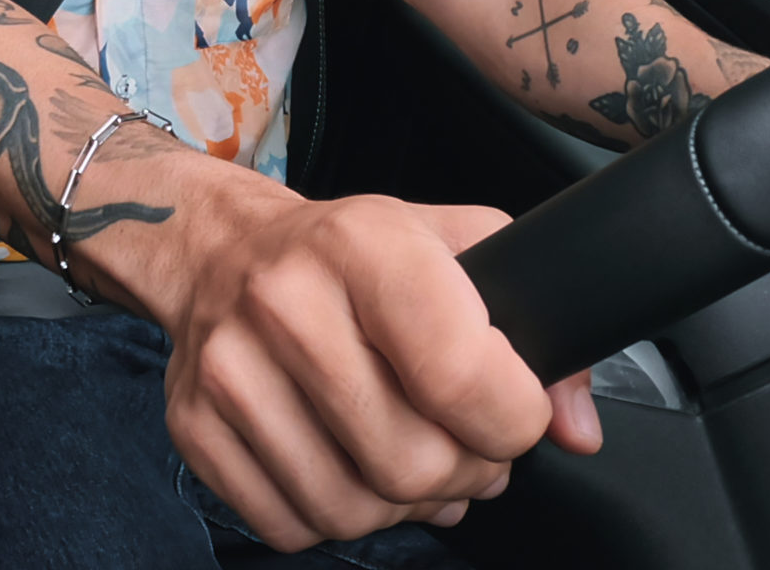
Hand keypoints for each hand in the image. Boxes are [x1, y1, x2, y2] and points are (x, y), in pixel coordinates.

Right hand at [161, 192, 599, 551]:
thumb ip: (536, 327)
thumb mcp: (455, 248)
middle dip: (461, 472)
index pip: (461, 378)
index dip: (513, 422)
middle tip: (458, 443)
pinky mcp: (192, 425)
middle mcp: (282, 302)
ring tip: (402, 456)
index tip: (510, 413)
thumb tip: (576, 429)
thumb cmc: (349, 257)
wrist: (221, 251)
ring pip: (351, 510)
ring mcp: (226, 369)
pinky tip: (341, 464)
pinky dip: (329, 514)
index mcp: (360, 244)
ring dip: (398, 504)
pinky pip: (288, 525)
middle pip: (412, 463)